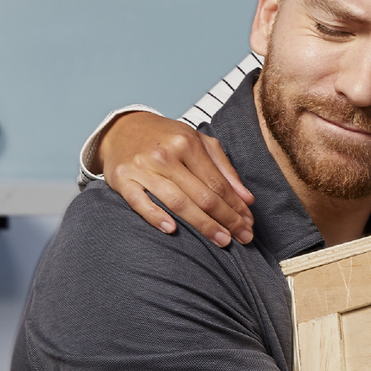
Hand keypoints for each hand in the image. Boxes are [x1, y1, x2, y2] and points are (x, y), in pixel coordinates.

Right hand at [99, 111, 254, 246]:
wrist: (121, 129)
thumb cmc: (165, 138)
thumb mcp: (198, 141)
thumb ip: (224, 168)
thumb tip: (246, 199)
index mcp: (187, 143)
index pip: (218, 182)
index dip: (236, 205)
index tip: (249, 223)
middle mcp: (166, 155)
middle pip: (202, 195)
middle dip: (227, 219)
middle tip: (243, 237)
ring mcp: (143, 168)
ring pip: (178, 202)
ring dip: (203, 225)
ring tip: (222, 240)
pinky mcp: (123, 180)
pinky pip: (141, 203)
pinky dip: (156, 217)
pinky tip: (173, 230)